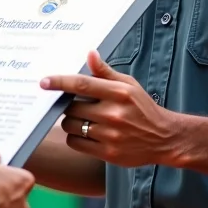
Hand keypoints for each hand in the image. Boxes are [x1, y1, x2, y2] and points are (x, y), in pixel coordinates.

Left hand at [40, 50, 179, 168]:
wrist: (164, 138)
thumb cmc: (143, 108)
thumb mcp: (129, 85)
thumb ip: (106, 72)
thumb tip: (90, 54)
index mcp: (118, 93)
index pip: (81, 84)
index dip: (59, 82)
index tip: (44, 82)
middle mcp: (113, 114)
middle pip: (72, 107)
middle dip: (68, 105)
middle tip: (74, 104)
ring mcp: (110, 135)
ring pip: (71, 125)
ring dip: (70, 121)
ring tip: (82, 118)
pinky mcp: (108, 153)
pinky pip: (76, 143)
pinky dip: (75, 137)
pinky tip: (85, 133)